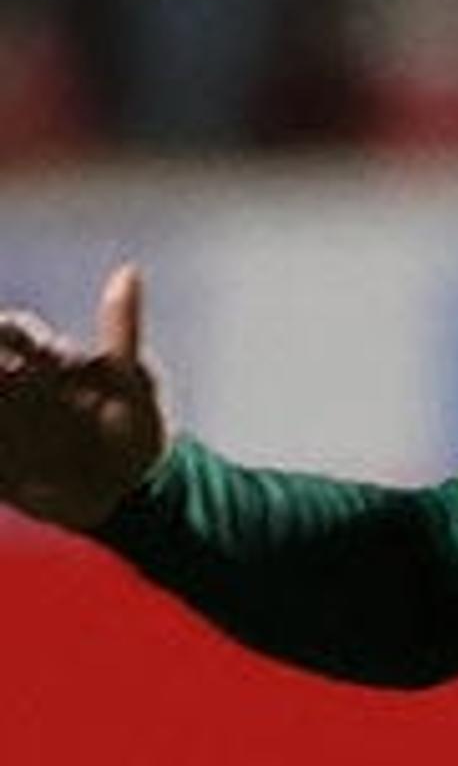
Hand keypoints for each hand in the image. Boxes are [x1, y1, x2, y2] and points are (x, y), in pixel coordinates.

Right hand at [0, 264, 168, 528]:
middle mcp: (13, 384)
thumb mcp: (133, 383)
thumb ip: (121, 330)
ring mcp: (1, 420)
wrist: (132, 493)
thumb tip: (128, 271)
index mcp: (44, 359)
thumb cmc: (136, 429)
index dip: (3, 331)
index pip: (8, 328)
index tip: (13, 358)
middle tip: (1, 375)